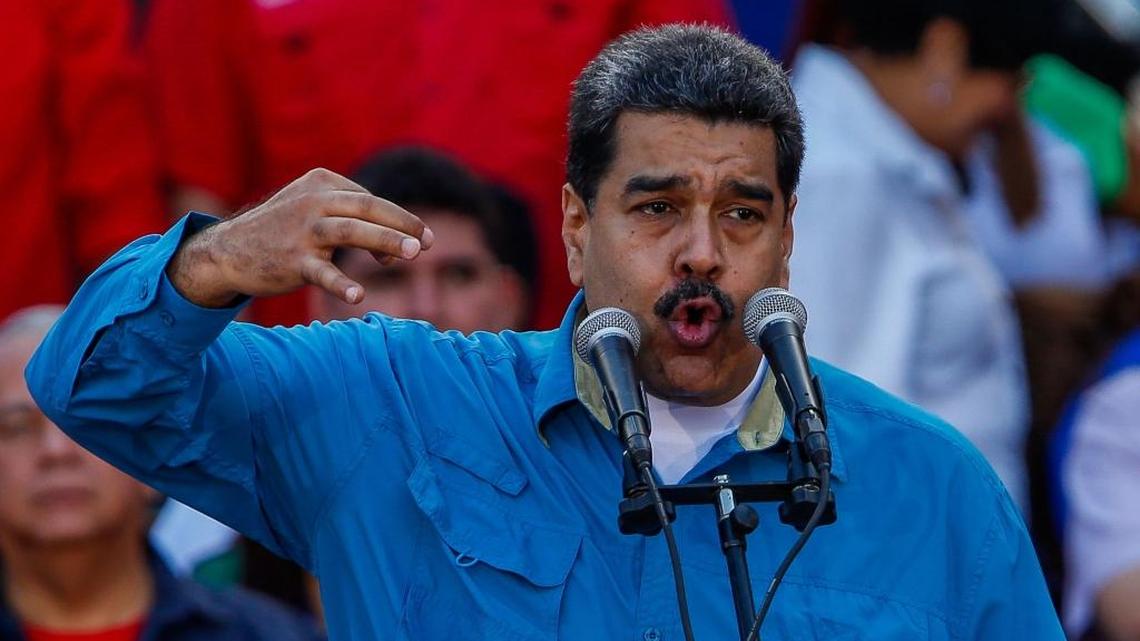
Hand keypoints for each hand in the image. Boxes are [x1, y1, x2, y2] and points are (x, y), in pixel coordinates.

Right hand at [167, 168, 433, 307]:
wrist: (227, 251)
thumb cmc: (281, 230)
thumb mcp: (313, 210)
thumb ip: (352, 220)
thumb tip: (394, 251)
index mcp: (321, 183)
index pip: (369, 199)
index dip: (398, 220)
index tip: (420, 239)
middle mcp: (313, 201)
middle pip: (367, 208)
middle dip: (401, 224)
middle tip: (429, 242)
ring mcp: (302, 230)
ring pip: (351, 231)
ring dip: (386, 241)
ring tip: (414, 254)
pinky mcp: (292, 260)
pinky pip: (321, 272)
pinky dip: (341, 283)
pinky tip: (359, 295)